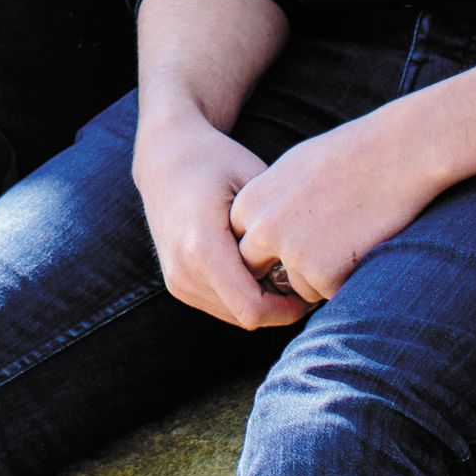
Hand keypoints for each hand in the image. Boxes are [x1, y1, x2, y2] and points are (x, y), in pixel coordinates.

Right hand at [133, 105, 304, 329]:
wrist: (164, 158)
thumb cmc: (215, 162)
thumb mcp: (254, 183)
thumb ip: (276, 227)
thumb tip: (308, 265)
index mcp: (202, 247)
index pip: (253, 310)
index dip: (289, 309)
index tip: (311, 289)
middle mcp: (184, 271)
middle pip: (246, 317)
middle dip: (279, 307)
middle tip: (302, 278)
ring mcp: (176, 280)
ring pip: (234, 315)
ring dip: (261, 302)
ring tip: (279, 269)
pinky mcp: (177, 283)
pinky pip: (220, 306)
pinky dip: (243, 295)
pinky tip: (257, 267)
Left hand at [226, 109, 439, 306]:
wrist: (397, 153)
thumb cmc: (351, 154)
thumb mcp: (293, 170)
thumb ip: (271, 205)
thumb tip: (264, 236)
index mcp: (250, 203)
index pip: (244, 244)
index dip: (271, 247)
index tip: (297, 238)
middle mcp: (264, 231)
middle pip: (261, 271)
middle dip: (284, 271)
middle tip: (321, 250)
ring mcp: (293, 255)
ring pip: (299, 286)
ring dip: (322, 275)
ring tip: (352, 235)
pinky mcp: (325, 275)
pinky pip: (330, 292)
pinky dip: (348, 278)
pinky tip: (365, 244)